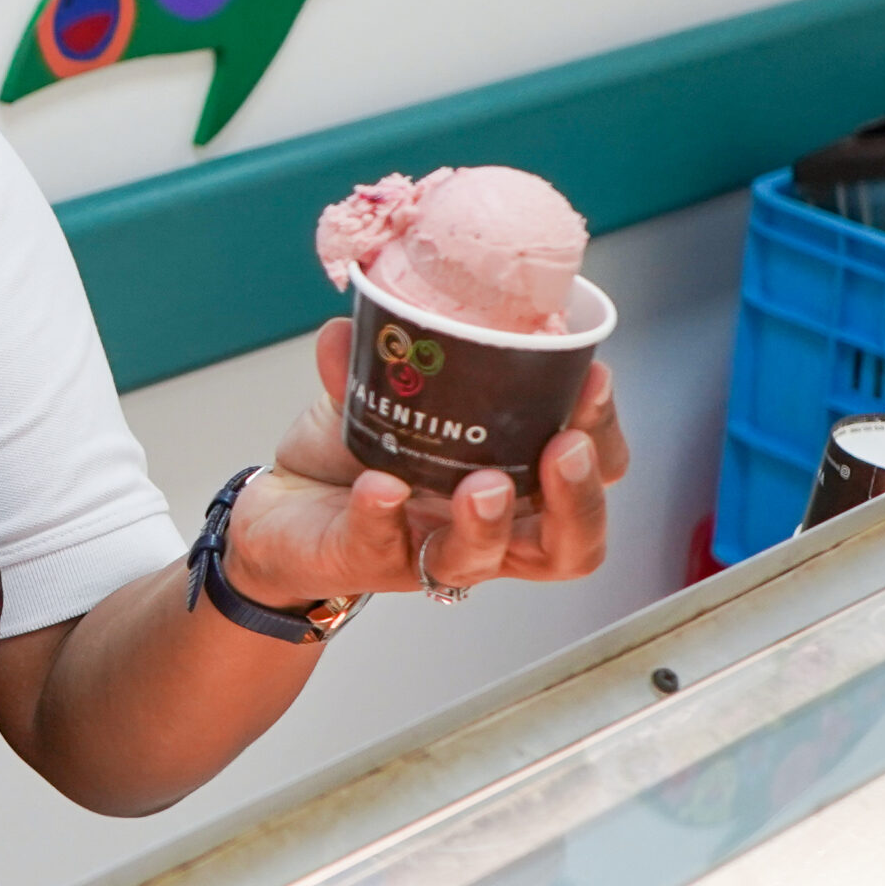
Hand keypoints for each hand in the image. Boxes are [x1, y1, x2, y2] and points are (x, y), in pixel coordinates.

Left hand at [220, 319, 628, 608]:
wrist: (279, 506)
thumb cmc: (356, 457)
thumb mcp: (381, 394)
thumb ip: (376, 356)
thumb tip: (354, 324)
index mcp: (514, 479)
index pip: (592, 472)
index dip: (605, 436)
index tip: (594, 378)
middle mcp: (486, 527)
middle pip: (567, 543)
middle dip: (579, 498)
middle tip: (567, 447)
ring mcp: (429, 550)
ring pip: (485, 558)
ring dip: (492, 522)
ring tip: (485, 484)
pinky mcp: (366, 561)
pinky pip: (381, 547)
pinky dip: (381, 516)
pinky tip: (379, 487)